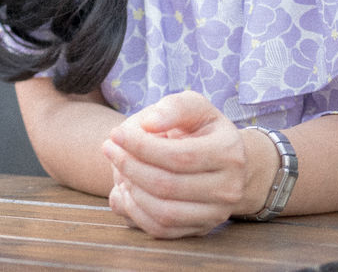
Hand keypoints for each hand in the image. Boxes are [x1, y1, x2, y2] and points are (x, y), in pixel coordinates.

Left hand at [101, 90, 252, 238]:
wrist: (222, 161)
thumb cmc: (200, 129)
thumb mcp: (193, 106)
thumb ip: (173, 108)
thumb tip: (148, 125)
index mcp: (228, 153)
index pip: (177, 156)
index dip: (141, 146)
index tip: (115, 134)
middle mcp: (228, 188)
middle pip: (167, 186)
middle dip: (129, 167)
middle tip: (109, 149)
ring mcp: (216, 213)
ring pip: (164, 213)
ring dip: (131, 192)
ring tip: (117, 169)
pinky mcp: (201, 229)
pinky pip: (162, 230)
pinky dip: (136, 213)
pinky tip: (126, 191)